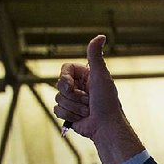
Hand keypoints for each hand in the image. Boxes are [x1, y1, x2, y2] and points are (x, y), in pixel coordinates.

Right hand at [54, 35, 143, 163]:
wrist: (106, 127)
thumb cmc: (106, 102)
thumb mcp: (101, 76)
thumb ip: (96, 55)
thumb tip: (101, 35)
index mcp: (86, 75)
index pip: (65, 69)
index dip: (65, 78)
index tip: (72, 86)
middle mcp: (79, 86)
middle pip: (59, 84)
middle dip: (72, 95)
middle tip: (88, 100)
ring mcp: (73, 100)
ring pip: (57, 98)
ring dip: (73, 106)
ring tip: (87, 111)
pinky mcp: (68, 112)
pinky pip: (56, 109)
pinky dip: (68, 115)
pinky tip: (81, 118)